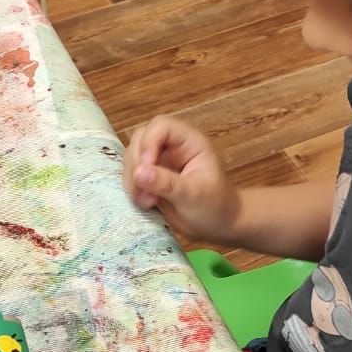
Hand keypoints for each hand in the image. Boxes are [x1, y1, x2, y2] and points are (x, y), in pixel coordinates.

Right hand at [123, 115, 239, 241]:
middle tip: (143, 190)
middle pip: (141, 139)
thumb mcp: (193, 195)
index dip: (149, 143)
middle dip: (136, 163)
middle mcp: (172, 147)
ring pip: (132, 157)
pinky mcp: (151, 177)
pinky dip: (132, 188)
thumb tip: (139, 172)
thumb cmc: (215, 206)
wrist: (218, 225)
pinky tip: (146, 203)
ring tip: (147, 201)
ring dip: (132, 178)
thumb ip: (167, 183)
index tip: (145, 168)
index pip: (161, 126)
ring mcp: (160, 161)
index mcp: (189, 141)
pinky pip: (132, 174)